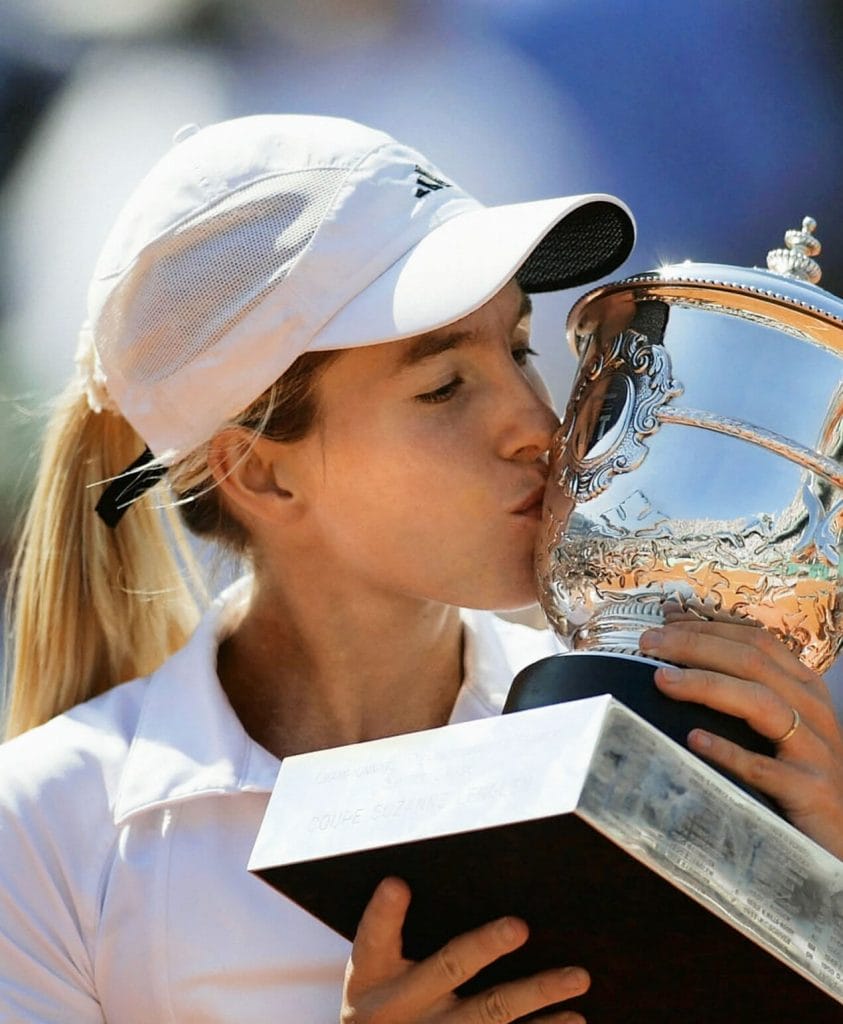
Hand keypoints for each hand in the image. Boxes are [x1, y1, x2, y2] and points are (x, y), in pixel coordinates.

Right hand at [341, 877, 589, 1023]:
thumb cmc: (383, 998)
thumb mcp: (373, 971)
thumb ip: (396, 927)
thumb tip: (433, 870)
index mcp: (373, 972)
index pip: (374, 936)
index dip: (385, 911)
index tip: (398, 884)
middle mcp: (401, 1005)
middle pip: (449, 968)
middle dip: (484, 947)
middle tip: (518, 926)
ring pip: (492, 1012)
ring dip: (536, 993)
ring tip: (577, 976)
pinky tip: (575, 1019)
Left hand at [640, 617, 842, 858]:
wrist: (840, 842)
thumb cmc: (798, 779)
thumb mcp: (778, 730)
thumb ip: (741, 696)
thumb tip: (675, 664)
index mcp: (805, 689)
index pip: (756, 640)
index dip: (708, 626)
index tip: (663, 621)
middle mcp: (814, 712)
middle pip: (752, 661)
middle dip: (695, 645)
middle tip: (648, 642)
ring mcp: (816, 752)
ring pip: (760, 702)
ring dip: (706, 685)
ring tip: (662, 680)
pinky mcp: (811, 792)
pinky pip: (765, 768)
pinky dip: (728, 751)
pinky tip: (694, 740)